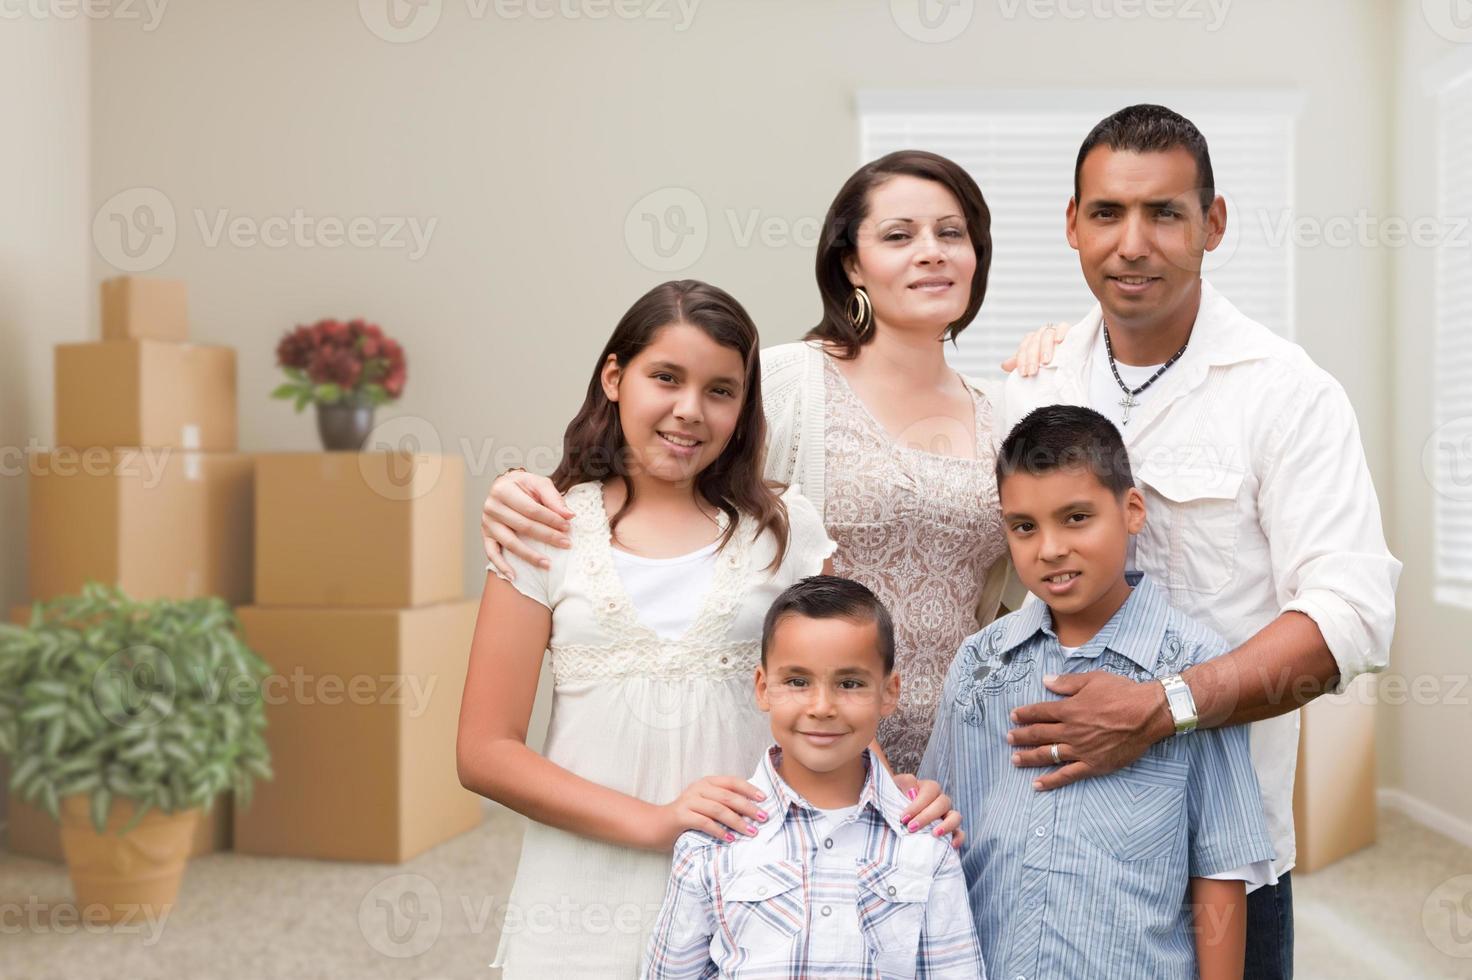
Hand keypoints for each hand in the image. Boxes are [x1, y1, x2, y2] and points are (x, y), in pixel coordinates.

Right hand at [481, 470, 575, 578]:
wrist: (504, 487)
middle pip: (523, 526)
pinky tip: (514, 577)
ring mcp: (487, 522)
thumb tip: (569, 515)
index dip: (551, 519)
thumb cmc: (523, 486)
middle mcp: (492, 506)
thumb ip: (553, 498)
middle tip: (566, 544)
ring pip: (510, 543)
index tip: (567, 527)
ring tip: (548, 564)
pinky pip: (492, 553)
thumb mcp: (538, 483)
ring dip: (530, 555)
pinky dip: (501, 566)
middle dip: (547, 536)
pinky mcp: (486, 535)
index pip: (531, 509)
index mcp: (503, 489)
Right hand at [652, 775, 769, 848]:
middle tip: (763, 818)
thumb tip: (751, 812)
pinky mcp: (681, 815)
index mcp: (707, 783)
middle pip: (728, 796)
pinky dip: (719, 831)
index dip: (749, 789)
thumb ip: (723, 804)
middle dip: (748, 807)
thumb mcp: (705, 805)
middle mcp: (698, 789)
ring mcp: (689, 801)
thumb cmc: (686, 817)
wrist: (656, 825)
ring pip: (718, 809)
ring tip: (751, 832)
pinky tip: (729, 839)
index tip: (764, 799)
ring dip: (737, 821)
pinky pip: (704, 822)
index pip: (732, 781)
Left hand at [892, 774, 965, 849]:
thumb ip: (904, 783)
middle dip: (927, 816)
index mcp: (929, 788)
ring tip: (934, 834)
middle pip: (943, 803)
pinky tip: (952, 845)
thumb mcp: (896, 786)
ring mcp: (947, 815)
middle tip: (911, 828)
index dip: (917, 805)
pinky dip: (958, 838)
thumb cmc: (896, 798)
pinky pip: (960, 833)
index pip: (930, 791)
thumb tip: (913, 792)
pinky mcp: (950, 831)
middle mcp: (941, 800)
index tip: (903, 818)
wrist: (896, 813)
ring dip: (947, 825)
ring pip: (956, 817)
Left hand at [999, 322, 1070, 376]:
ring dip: (1045, 348)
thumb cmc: (1049, 361)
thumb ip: (1019, 363)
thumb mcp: (1034, 363)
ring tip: (1046, 361)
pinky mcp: (1068, 329)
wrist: (1070, 355)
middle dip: (1032, 358)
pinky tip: (1059, 341)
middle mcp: (1040, 334)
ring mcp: (1054, 331)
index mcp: (1031, 341)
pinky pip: (1063, 327)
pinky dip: (1060, 332)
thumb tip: (1004, 366)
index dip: (1021, 361)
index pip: (1023, 349)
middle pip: (1033, 343)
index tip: (1024, 374)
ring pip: (1046, 335)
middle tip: (1033, 371)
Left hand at [1006, 671, 1173, 790]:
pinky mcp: (1093, 765)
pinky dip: (1051, 781)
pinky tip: (1037, 784)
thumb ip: (1066, 683)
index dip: (1024, 715)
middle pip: (1039, 734)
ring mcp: (1080, 750)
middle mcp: (1070, 731)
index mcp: (1069, 709)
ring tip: (1014, 759)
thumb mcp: (1093, 680)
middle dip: (1021, 736)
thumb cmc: (1122, 693)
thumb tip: (1045, 681)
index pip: (1039, 712)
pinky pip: (1067, 775)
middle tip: (1008, 739)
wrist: (1147, 714)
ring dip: (1029, 757)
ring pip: (1048, 755)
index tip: (1013, 717)